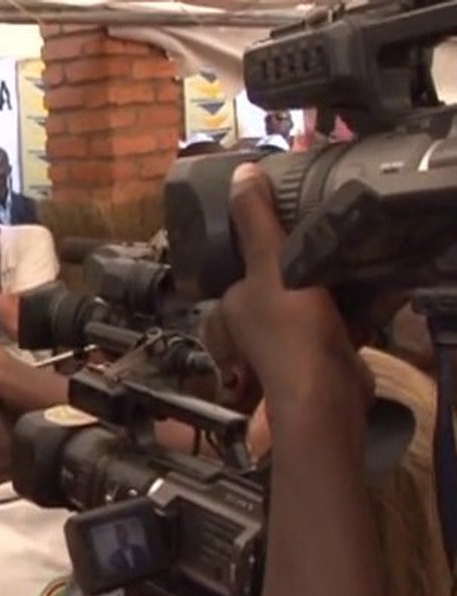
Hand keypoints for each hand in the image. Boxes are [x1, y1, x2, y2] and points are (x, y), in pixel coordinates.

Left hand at [219, 164, 365, 400]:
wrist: (327, 394)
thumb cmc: (290, 330)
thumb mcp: (270, 265)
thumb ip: (256, 221)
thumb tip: (241, 173)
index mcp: (234, 299)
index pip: (245, 258)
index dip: (268, 233)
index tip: (296, 208)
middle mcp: (259, 318)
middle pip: (287, 272)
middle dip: (314, 251)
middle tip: (340, 221)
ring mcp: (295, 335)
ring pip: (322, 291)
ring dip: (345, 272)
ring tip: (368, 240)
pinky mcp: (330, 346)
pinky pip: (350, 312)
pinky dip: (369, 297)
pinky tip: (390, 275)